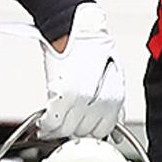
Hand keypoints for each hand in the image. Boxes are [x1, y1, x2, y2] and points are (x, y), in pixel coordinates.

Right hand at [34, 4, 126, 141]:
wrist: (77, 29)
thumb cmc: (95, 48)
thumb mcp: (115, 77)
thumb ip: (115, 103)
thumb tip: (117, 124)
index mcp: (115, 98)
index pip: (104, 130)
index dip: (91, 132)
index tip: (83, 130)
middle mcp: (99, 102)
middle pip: (85, 132)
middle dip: (75, 131)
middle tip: (66, 126)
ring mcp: (79, 99)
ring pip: (67, 130)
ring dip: (59, 131)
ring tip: (52, 127)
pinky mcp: (61, 94)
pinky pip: (52, 121)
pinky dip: (47, 126)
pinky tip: (44, 125)